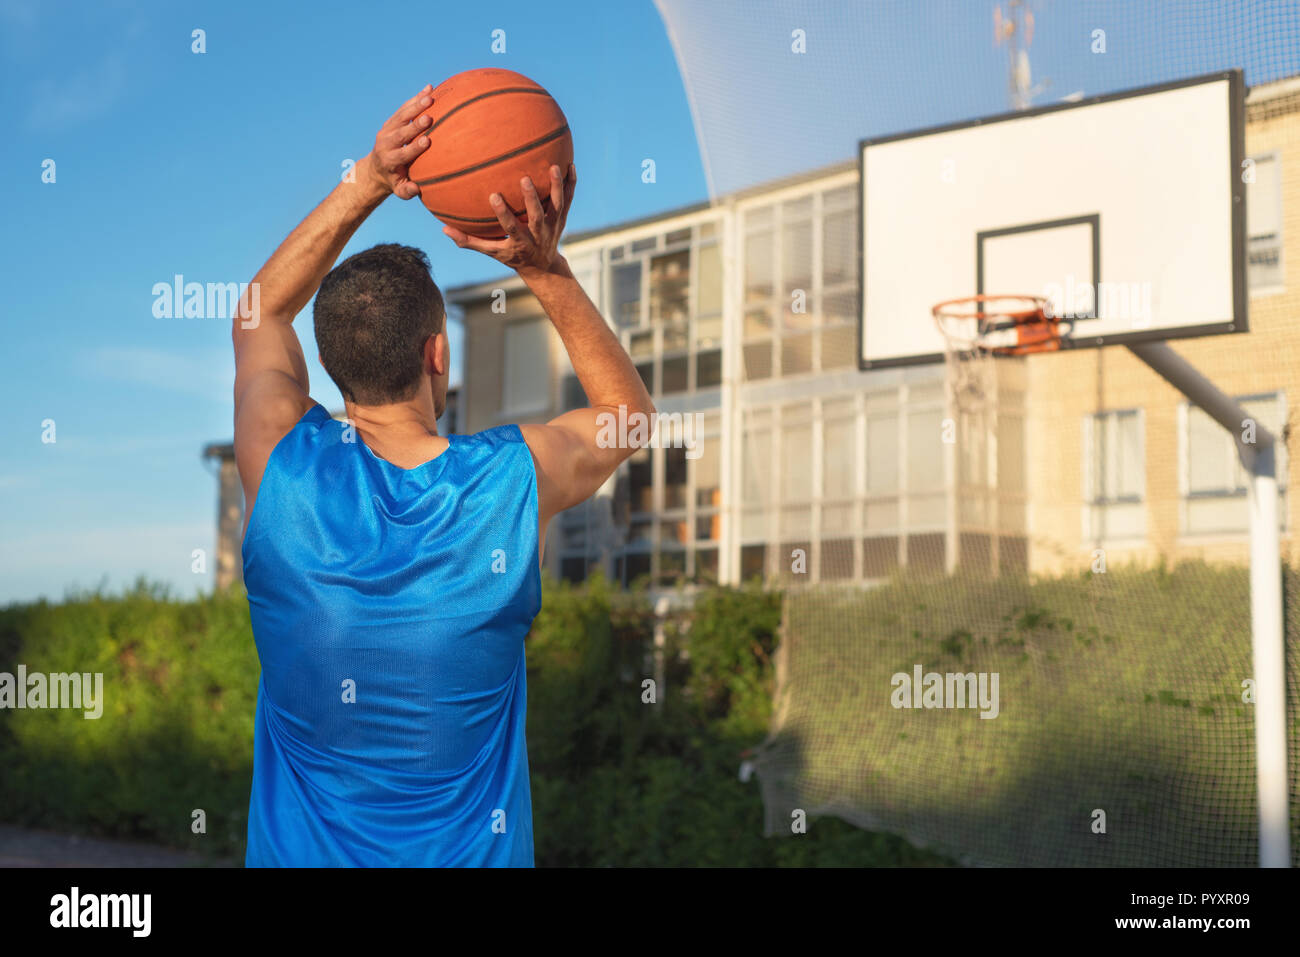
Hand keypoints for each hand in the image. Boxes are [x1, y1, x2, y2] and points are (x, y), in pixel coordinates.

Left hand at [364, 84, 434, 199]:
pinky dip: (415, 98)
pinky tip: (429, 89)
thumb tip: (417, 189)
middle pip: (401, 132)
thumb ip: (406, 191)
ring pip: (401, 115)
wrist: (376, 167)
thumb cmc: (393, 181)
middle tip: (429, 117)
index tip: (427, 141)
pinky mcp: (391, 121)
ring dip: (416, 105)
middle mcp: (386, 143)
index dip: (414, 147)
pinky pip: (403, 108)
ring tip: (430, 96)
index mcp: (389, 160)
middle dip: (415, 125)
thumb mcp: (398, 191)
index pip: (402, 153)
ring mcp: (387, 130)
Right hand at [443, 164, 575, 274]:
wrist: (543, 265)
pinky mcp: (562, 217)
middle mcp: (538, 234)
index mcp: (520, 242)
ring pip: (557, 205)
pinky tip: (571, 165)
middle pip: (536, 216)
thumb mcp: (492, 252)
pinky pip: (569, 199)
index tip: (493, 196)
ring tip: (554, 167)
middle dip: (531, 199)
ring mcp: (553, 225)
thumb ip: (469, 241)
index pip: (511, 227)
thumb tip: (443, 228)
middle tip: (525, 179)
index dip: (503, 213)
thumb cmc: (512, 255)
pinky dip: (571, 184)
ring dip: (556, 187)